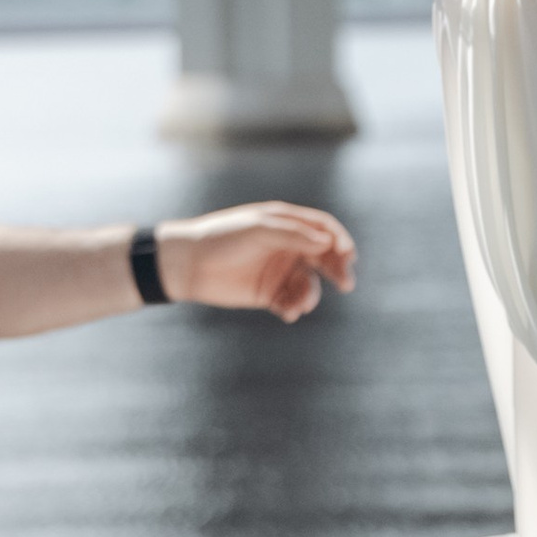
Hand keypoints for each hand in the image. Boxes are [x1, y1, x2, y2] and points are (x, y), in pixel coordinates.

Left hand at [159, 203, 356, 321]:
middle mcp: (287, 247)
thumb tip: (327, 243)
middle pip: (324, 258)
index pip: (323, 230)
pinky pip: (291, 302)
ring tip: (300, 304)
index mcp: (286, 224)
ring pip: (308, 284)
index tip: (348, 255)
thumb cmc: (222, 238)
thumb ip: (292, 235)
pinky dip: (294, 307)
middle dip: (337, 270)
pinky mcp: (268, 294)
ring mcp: (278, 271)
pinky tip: (288, 312)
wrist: (188, 264)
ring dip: (311, 294)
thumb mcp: (258, 230)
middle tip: (345, 283)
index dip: (339, 241)